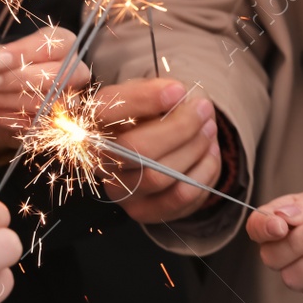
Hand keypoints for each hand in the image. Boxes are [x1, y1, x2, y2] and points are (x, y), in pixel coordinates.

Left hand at [0, 26, 89, 147]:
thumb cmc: (0, 68)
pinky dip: (4, 119)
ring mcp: (69, 101)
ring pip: (43, 103)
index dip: (24, 53)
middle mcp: (74, 72)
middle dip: (14, 79)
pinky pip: (33, 124)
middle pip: (55, 76)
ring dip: (3, 101)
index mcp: (64, 45)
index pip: (52, 46)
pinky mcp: (55, 125)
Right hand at [93, 78, 219, 222]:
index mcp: (93, 124)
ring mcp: (119, 191)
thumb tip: (177, 94)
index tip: (179, 90)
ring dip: (195, 149)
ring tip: (209, 129)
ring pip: (162, 177)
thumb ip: (156, 90)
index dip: (145, 100)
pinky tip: (208, 152)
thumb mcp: (147, 91)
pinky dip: (204, 172)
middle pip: (138, 149)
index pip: (108, 112)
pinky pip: (181, 198)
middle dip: (181, 127)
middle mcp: (98, 161)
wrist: (155, 143)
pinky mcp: (143, 211)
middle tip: (203, 109)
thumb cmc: (149, 113)